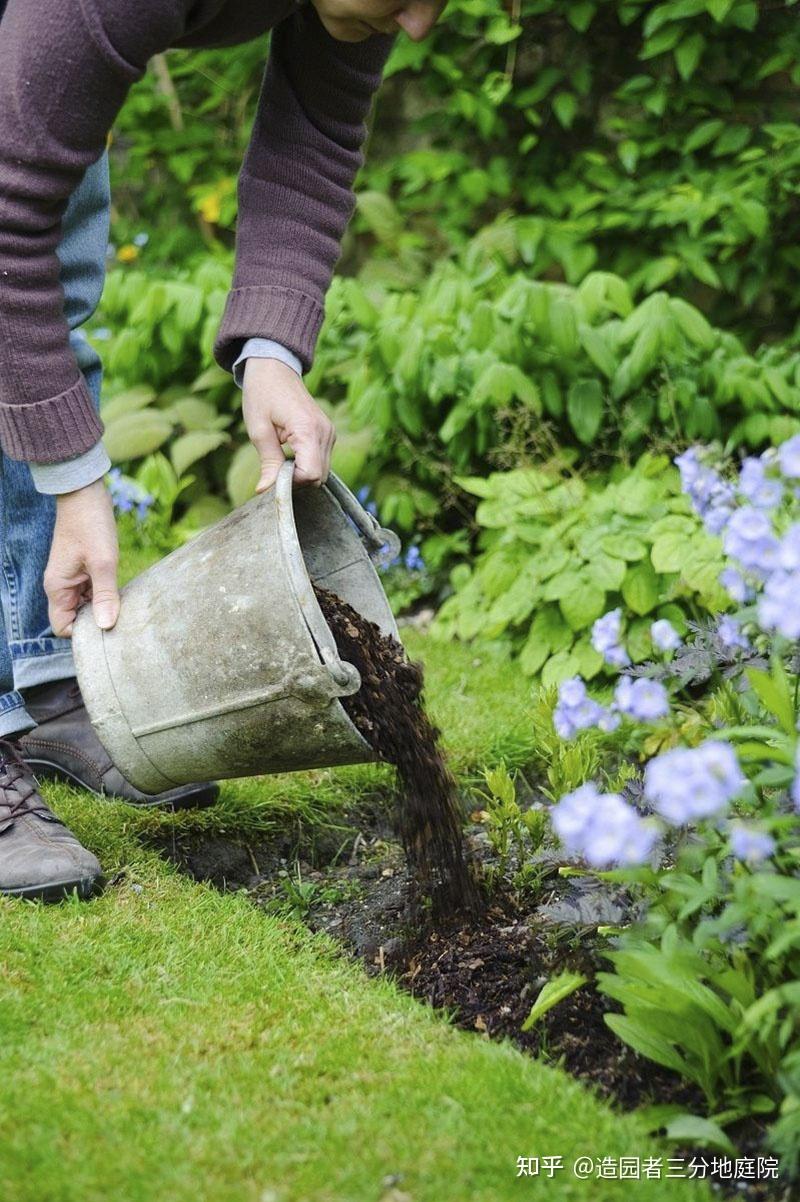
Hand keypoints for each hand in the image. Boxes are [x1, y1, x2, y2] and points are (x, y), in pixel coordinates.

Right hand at [44, 480, 119, 636]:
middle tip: (123, 619)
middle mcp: (61, 586)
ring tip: (125, 606)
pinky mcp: (83, 570)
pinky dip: (105, 595)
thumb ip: (105, 595)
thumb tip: (107, 626)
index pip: (63, 628)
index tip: (108, 628)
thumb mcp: (103, 562)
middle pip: (75, 619)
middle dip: (96, 622)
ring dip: (103, 607)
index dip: (84, 633)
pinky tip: (122, 593)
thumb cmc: (91, 524)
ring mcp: (72, 578)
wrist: (85, 493)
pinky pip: (92, 592)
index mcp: (58, 588)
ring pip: (85, 606)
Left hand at [242, 358, 335, 491]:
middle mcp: (325, 432)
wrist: (274, 367)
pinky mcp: (328, 433)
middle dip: (297, 481)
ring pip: (322, 471)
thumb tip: (265, 490)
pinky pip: (322, 461)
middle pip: (319, 477)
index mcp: (308, 429)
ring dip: (302, 473)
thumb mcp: (258, 429)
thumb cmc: (262, 393)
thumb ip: (268, 462)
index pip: (310, 474)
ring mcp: (330, 432)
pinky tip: (291, 453)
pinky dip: (307, 464)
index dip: (292, 482)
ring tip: (282, 458)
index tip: (274, 474)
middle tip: (275, 468)